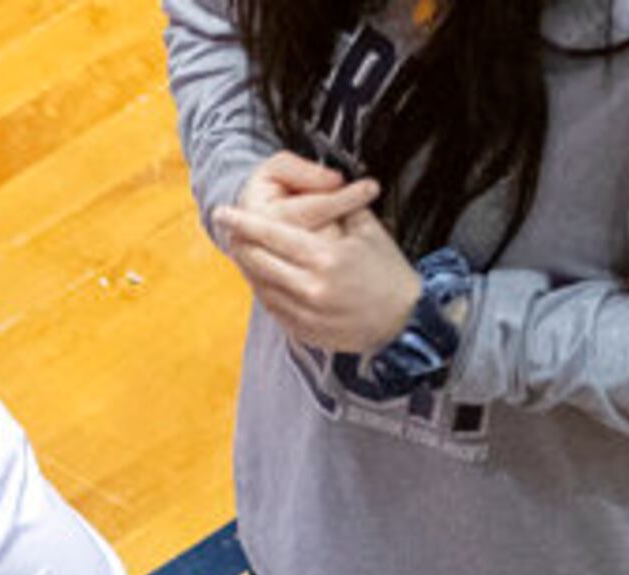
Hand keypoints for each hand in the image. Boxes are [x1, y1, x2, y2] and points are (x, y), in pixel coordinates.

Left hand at [212, 153, 416, 352]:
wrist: (405, 321)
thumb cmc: (389, 272)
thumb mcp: (369, 232)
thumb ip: (341, 208)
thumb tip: (319, 188)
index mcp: (325, 257)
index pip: (271, 234)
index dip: (243, 222)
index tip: (223, 212)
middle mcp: (310, 287)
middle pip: (258, 261)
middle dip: (240, 243)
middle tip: (229, 230)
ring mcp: (305, 313)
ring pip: (261, 286)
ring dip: (248, 267)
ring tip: (242, 250)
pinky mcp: (304, 331)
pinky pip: (272, 307)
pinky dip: (263, 290)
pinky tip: (261, 277)